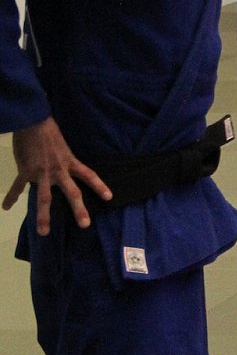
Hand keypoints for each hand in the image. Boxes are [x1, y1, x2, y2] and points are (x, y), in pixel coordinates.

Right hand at [4, 117, 110, 234]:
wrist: (34, 122)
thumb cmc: (49, 131)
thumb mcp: (62, 147)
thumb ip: (61, 161)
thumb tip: (58, 172)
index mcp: (70, 162)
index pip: (89, 175)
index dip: (100, 186)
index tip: (109, 197)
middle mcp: (59, 170)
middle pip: (72, 192)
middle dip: (79, 209)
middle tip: (85, 225)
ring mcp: (43, 173)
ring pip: (44, 198)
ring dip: (43, 216)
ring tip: (43, 232)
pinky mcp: (26, 171)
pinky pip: (18, 187)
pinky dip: (11, 197)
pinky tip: (6, 207)